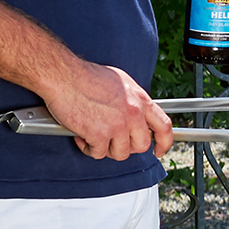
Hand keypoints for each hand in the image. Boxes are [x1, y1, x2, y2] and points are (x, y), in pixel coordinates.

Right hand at [40, 60, 173, 160]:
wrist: (64, 75)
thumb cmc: (87, 76)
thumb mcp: (122, 83)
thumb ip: (133, 102)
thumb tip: (136, 115)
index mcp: (141, 100)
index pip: (164, 126)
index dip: (164, 143)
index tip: (159, 150)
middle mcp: (133, 113)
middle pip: (141, 145)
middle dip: (127, 147)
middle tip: (112, 141)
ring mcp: (117, 125)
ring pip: (120, 153)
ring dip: (106, 148)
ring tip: (94, 136)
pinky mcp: (99, 134)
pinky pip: (98, 153)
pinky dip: (88, 148)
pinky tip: (81, 136)